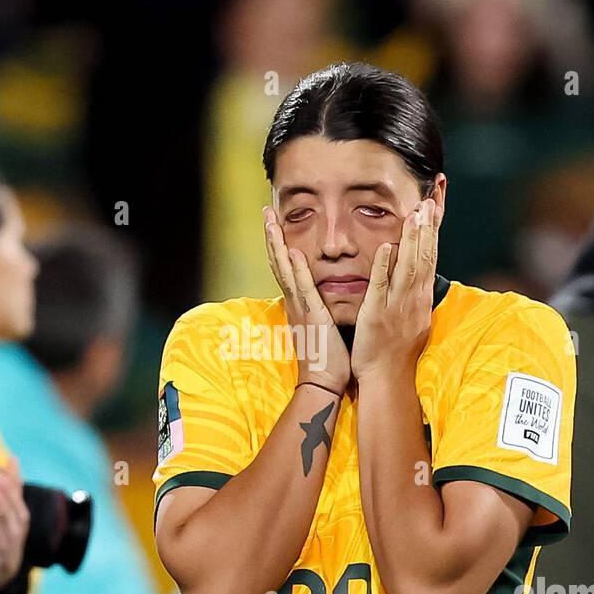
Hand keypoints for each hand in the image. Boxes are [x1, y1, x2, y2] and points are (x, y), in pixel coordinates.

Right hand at [264, 206, 350, 394]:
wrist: (322, 383)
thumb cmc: (327, 359)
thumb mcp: (321, 327)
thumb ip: (319, 309)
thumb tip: (322, 297)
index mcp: (298, 304)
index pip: (286, 268)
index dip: (279, 244)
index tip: (276, 223)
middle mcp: (294, 302)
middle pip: (278, 262)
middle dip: (272, 236)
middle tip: (267, 211)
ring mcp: (300, 308)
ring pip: (285, 270)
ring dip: (277, 244)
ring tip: (271, 221)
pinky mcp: (312, 316)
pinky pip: (303, 289)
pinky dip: (297, 270)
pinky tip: (292, 252)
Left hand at [351, 197, 439, 381]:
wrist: (387, 377)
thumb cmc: (395, 348)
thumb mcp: (410, 315)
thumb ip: (413, 290)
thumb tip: (419, 270)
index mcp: (420, 295)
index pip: (431, 252)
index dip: (434, 226)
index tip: (437, 199)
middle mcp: (413, 297)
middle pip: (425, 254)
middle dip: (429, 225)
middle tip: (432, 195)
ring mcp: (397, 305)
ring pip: (408, 267)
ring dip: (413, 239)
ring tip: (416, 213)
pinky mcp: (377, 314)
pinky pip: (381, 287)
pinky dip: (384, 266)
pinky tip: (386, 246)